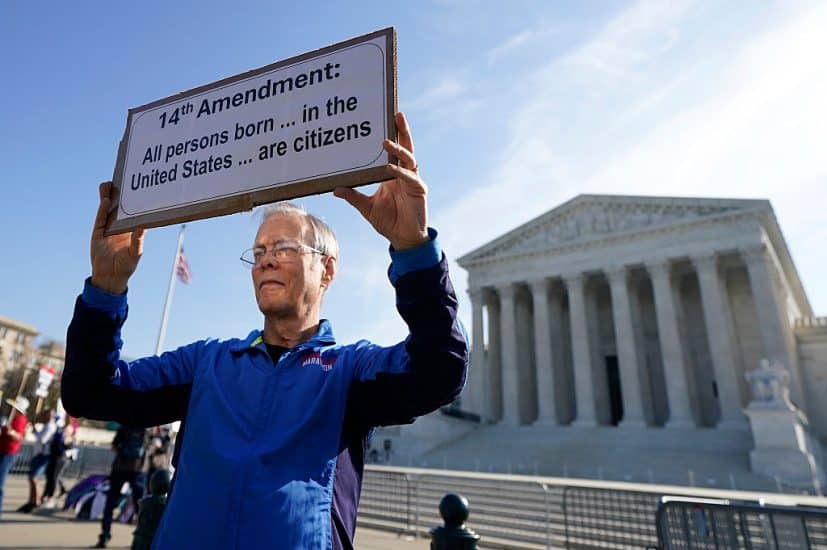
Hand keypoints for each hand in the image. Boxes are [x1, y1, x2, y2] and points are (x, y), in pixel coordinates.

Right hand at [90, 182, 145, 293]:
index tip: (140, 187)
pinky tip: (106, 200)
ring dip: (109, 196)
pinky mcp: (98, 232)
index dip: (138, 200)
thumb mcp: (135, 252)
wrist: (110, 276)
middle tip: (123, 179)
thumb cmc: (126, 265)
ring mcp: (109, 228)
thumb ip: (138, 240)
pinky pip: (100, 218)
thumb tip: (143, 226)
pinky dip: (103, 209)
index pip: (136, 212)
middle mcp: (121, 226)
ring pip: (109, 209)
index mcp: (133, 230)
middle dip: (121, 194)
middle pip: (121, 206)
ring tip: (110, 184)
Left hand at [334, 112, 428, 250]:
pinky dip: (399, 172)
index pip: (394, 149)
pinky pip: (409, 178)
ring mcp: (413, 181)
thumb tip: (335, 188)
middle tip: (397, 114)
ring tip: (386, 141)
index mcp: (393, 174)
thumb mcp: (366, 207)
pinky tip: (389, 168)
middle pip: (405, 147)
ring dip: (399, 148)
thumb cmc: (388, 221)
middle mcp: (404, 173)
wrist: (403, 238)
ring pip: (409, 159)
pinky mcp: (419, 190)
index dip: (393, 134)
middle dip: (402, 130)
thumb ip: (353, 196)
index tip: (385, 118)